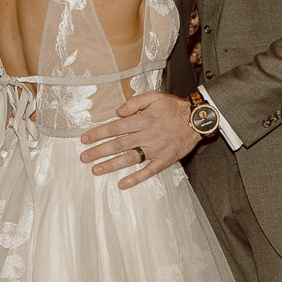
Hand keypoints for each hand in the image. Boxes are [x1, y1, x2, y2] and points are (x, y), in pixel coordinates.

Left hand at [79, 91, 199, 188]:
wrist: (197, 119)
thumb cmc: (174, 107)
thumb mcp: (155, 96)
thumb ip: (134, 102)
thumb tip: (118, 112)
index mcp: (143, 119)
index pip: (114, 128)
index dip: (98, 134)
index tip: (84, 139)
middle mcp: (147, 135)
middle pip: (118, 145)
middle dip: (98, 151)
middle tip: (84, 157)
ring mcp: (155, 149)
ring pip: (129, 159)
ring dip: (111, 165)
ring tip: (96, 170)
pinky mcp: (164, 159)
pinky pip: (148, 171)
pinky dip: (135, 178)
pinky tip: (123, 184)